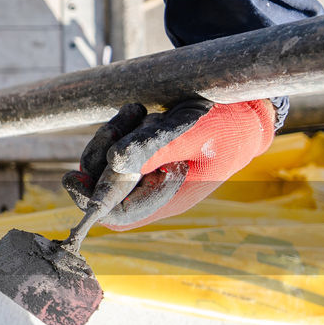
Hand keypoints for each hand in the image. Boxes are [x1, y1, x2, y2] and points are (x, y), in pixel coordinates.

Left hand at [62, 98, 275, 229]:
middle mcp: (150, 192)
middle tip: (125, 122)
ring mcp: (144, 174)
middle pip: (102, 187)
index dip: (93, 197)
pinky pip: (112, 146)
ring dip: (113, 134)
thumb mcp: (190, 136)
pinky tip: (139, 111)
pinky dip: (120, 127)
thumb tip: (113, 161)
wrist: (245, 112)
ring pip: (103, 162)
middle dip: (104, 151)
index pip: (115, 213)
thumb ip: (152, 149)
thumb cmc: (225, 129)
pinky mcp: (140, 155)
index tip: (78, 175)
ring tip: (139, 112)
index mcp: (165, 202)